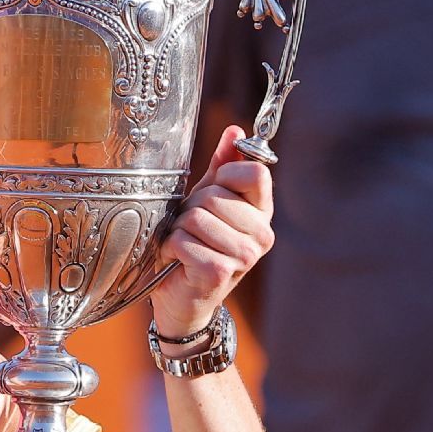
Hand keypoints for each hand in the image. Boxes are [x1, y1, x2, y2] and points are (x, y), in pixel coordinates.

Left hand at [149, 126, 273, 336]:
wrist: (183, 300)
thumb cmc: (195, 246)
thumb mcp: (208, 201)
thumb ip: (223, 166)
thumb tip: (236, 131)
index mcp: (262, 213)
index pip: (254, 173)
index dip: (223, 176)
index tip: (211, 193)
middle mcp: (261, 235)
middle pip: (216, 195)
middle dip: (190, 208)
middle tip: (189, 228)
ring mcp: (244, 256)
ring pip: (196, 218)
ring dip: (177, 230)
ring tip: (183, 245)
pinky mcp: (220, 272)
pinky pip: (183, 241)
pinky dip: (170, 248)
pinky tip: (177, 260)